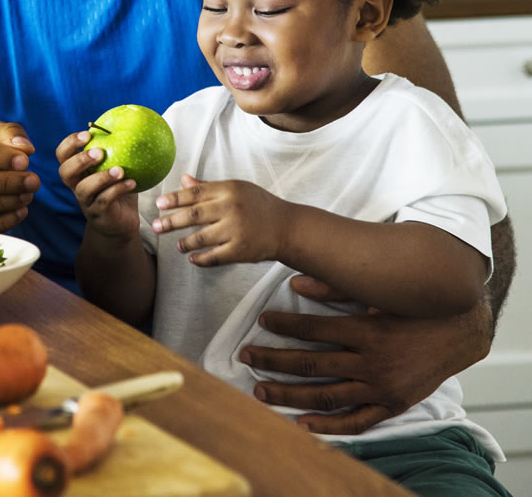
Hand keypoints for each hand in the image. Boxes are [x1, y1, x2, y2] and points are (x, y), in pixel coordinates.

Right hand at [56, 131, 139, 239]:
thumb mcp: (117, 167)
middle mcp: (77, 186)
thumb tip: (132, 121)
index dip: (70, 143)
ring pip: (84, 189)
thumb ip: (118, 150)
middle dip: (80, 160)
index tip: (87, 134)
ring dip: (101, 177)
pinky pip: (104, 201)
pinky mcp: (98, 215)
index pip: (63, 155)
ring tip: (120, 170)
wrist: (121, 222)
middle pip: (65, 172)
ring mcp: (86, 202)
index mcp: (78, 171)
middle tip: (99, 152)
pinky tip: (132, 183)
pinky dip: (118, 190)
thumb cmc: (119, 189)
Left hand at [152, 174, 284, 265]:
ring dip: (185, 242)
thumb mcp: (236, 189)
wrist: (287, 227)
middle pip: (193, 215)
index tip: (159, 204)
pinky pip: (214, 257)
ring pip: (201, 238)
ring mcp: (236, 230)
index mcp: (229, 190)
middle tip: (155, 226)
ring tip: (178, 245)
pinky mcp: (241, 250)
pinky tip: (192, 259)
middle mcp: (231, 208)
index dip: (174, 199)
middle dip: (171, 221)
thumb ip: (208, 186)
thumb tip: (183, 179)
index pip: (195, 193)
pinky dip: (201, 259)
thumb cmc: (258, 205)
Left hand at [241, 275, 491, 434]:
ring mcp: (381, 388)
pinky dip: (329, 426)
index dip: (285, 324)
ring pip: (326, 396)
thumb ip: (337, 286)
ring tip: (260, 390)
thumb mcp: (378, 291)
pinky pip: (356, 421)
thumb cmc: (414, 306)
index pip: (314, 329)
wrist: (460, 331)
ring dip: (289, 395)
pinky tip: (302, 423)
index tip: (262, 320)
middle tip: (246, 355)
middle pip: (311, 365)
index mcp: (367, 331)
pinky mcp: (392, 405)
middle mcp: (372, 362)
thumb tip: (296, 281)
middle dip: (273, 361)